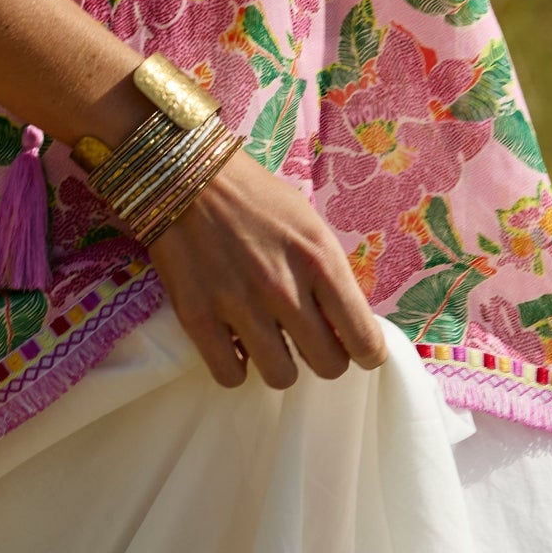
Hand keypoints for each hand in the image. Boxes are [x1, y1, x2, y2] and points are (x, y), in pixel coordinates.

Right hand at [145, 150, 391, 389]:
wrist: (186, 176)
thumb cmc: (255, 197)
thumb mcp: (309, 225)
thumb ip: (330, 274)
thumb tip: (346, 324)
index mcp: (320, 260)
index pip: (363, 338)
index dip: (366, 352)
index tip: (357, 350)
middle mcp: (284, 288)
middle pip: (327, 365)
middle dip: (324, 358)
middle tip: (309, 342)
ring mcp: (239, 305)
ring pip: (281, 376)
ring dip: (280, 364)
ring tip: (270, 342)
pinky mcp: (197, 317)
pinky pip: (229, 375)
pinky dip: (235, 367)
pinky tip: (235, 345)